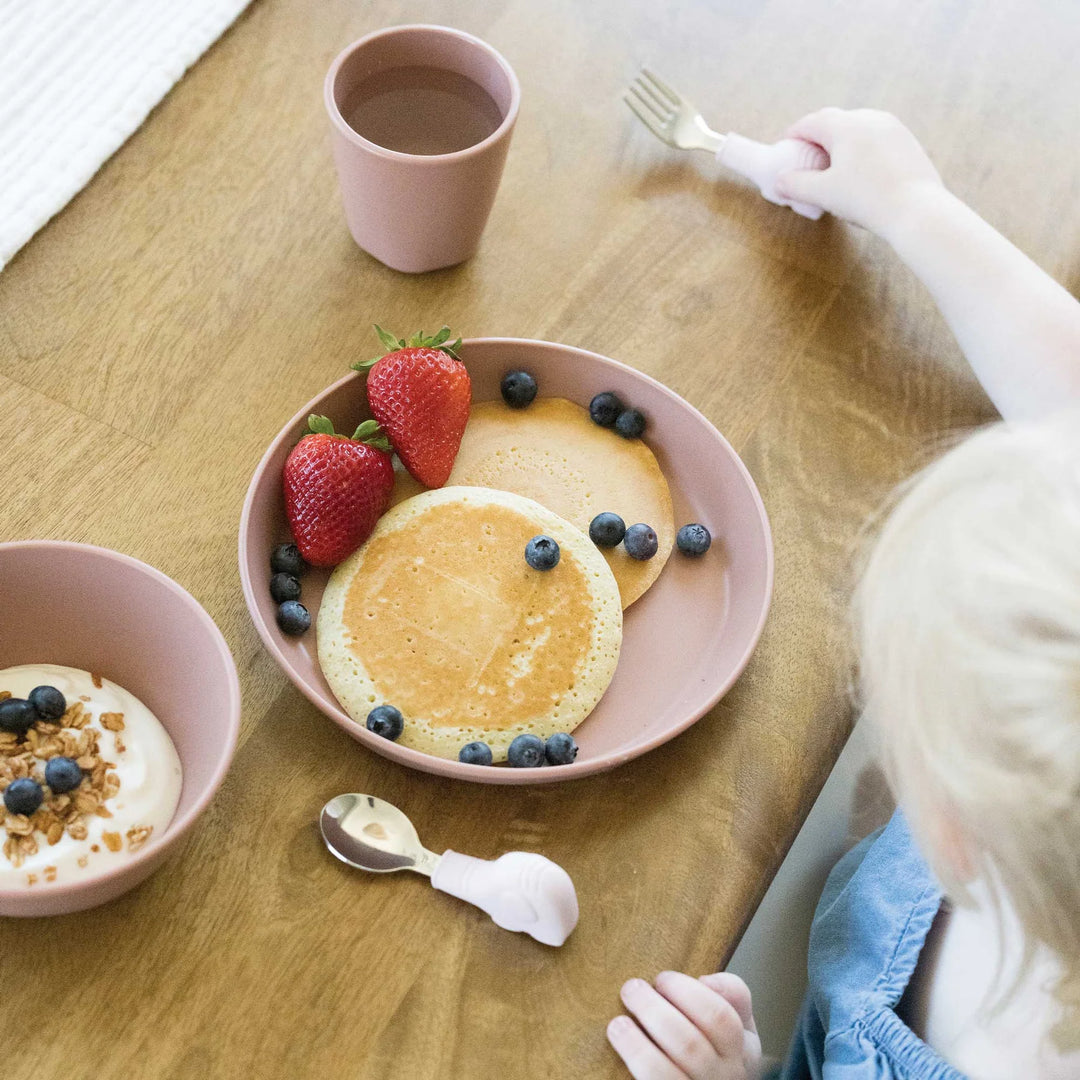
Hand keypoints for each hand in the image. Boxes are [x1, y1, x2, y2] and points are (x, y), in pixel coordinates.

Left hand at [607, 971, 760, 1079]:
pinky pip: (653, 1079)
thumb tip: (706, 980)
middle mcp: (724, 1075)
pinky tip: (619, 1035)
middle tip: (633, 987)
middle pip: (690, 1042)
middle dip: (656, 1010)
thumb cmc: (715, 1052)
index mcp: (741, 1049)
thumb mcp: (735, 1027)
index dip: (690, 992)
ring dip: (640, 1034)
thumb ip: (730, 995)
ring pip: (668, 1068)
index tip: (663, 978)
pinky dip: (634, 1054)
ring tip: (621, 1014)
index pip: (723, 1017)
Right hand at [772, 107, 943, 234]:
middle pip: (835, 121)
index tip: (786, 146)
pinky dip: (862, 149)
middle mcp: (869, 117)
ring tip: (835, 166)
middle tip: (808, 157)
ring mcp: (892, 127)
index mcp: (845, 125)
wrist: (917, 209)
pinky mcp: (907, 141)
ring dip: (841, 142)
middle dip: (817, 137)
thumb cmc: (866, 199)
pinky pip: (876, 139)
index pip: (811, 122)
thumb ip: (796, 184)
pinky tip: (861, 172)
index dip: (794, 134)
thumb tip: (779, 180)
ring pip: (857, 129)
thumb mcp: (823, 194)